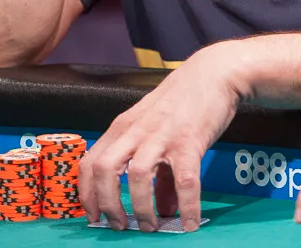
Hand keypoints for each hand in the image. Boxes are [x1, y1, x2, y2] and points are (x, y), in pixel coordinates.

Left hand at [79, 46, 240, 232]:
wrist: (212, 73)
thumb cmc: (183, 101)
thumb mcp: (157, 130)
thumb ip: (159, 172)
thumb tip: (166, 209)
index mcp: (123, 128)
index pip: (90, 163)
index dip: (87, 194)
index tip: (93, 216)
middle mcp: (136, 131)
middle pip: (105, 170)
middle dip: (108, 204)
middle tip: (119, 226)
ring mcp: (162, 135)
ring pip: (138, 175)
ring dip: (141, 207)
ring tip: (150, 226)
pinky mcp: (189, 141)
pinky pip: (184, 180)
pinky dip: (186, 205)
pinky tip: (189, 222)